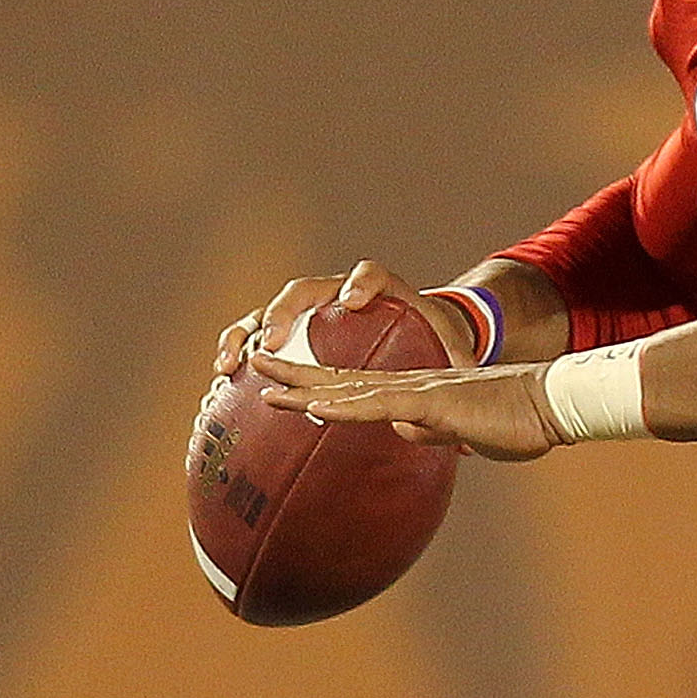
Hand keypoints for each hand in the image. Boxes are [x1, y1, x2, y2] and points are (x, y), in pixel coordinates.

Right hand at [213, 260, 470, 381]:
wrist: (421, 326)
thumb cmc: (440, 339)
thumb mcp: (455, 354)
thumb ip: (463, 374)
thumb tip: (473, 423)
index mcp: (385, 291)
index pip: (371, 274)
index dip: (361, 284)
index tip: (353, 300)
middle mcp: (339, 294)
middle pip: (302, 291)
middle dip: (282, 314)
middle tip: (271, 340)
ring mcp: (311, 314)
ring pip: (268, 313)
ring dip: (246, 335)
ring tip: (234, 364)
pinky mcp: (293, 335)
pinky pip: (256, 336)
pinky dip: (238, 350)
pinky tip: (223, 377)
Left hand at [252, 351, 564, 463]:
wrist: (553, 404)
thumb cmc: (520, 420)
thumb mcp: (465, 431)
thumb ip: (431, 428)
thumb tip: (402, 430)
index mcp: (418, 393)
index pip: (356, 386)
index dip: (316, 384)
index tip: (280, 385)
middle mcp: (410, 385)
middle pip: (341, 376)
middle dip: (294, 370)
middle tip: (252, 363)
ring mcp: (419, 390)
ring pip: (350, 385)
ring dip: (302, 383)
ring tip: (262, 379)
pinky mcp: (432, 401)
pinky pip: (378, 404)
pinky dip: (342, 406)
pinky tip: (312, 408)